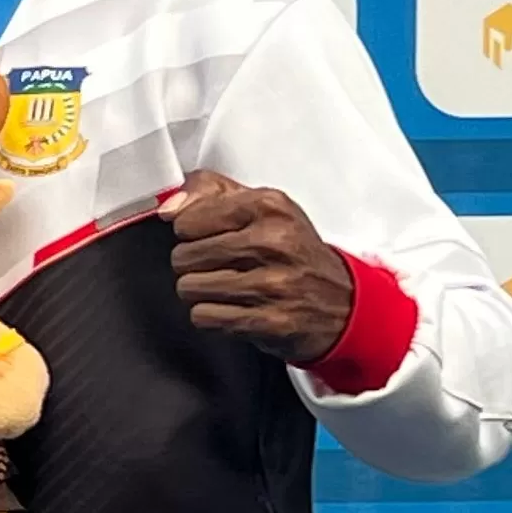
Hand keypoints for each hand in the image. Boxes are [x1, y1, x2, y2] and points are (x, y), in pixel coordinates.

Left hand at [167, 170, 353, 363]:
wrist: (343, 302)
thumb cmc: (293, 251)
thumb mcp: (261, 208)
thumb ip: (208, 192)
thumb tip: (168, 208)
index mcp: (269, 207)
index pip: (187, 221)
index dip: (190, 232)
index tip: (210, 236)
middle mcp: (274, 242)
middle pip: (183, 257)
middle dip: (193, 265)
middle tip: (219, 266)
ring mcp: (274, 284)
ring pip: (189, 288)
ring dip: (201, 292)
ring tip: (227, 287)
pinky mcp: (270, 320)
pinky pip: (205, 317)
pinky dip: (212, 316)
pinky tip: (234, 307)